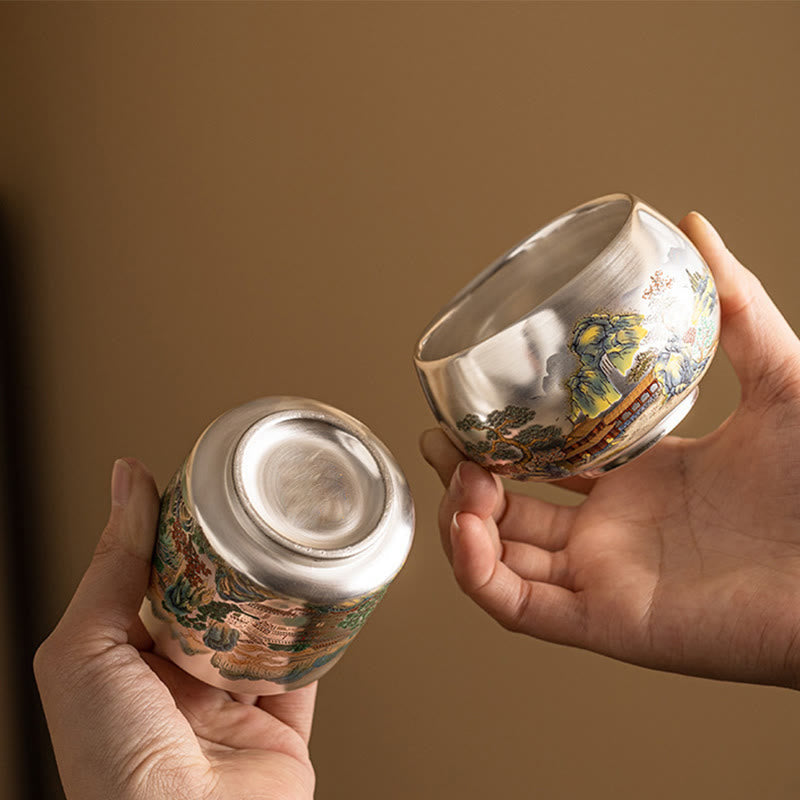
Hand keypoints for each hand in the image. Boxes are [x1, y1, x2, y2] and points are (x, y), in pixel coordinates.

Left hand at [34, 459, 315, 799]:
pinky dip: (314, 635)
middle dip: (227, 562)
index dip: (169, 537)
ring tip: (286, 547)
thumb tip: (126, 483)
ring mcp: (229, 710)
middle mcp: (174, 690)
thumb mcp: (84, 650)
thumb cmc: (117, 764)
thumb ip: (109, 568)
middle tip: (247, 514)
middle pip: (209, 605)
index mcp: (122, 672)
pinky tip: (319, 599)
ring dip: (273, 594)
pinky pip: (303, 669)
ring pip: (258, 633)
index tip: (194, 491)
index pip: (148, 585)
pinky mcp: (280, 728)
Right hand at [421, 212, 799, 689]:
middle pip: (511, 511)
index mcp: (642, 478)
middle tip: (440, 439)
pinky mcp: (607, 620)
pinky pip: (518, 606)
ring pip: (501, 559)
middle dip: (464, 476)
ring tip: (461, 478)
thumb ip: (737, 305)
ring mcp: (605, 576)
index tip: (469, 407)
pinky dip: (478, 572)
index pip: (549, 463)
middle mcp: (614, 529)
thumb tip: (694, 228)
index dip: (503, 438)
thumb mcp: (780, 375)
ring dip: (463, 520)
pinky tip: (467, 528)